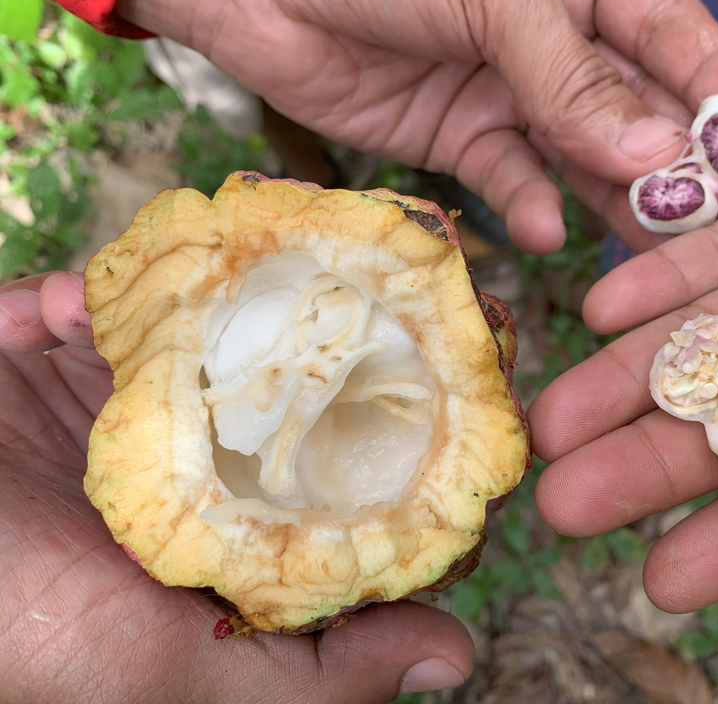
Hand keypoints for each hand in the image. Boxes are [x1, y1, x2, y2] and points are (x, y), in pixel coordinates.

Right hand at [0, 276, 472, 702]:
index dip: (408, 454)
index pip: (341, 494)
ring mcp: (116, 405)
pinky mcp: (50, 352)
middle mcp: (182, 469)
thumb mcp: (167, 674)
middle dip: (345, 351)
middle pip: (291, 398)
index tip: (472, 397)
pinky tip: (124, 281)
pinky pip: (105, 295)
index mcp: (219, 542)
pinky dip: (115, 281)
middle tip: (406, 296)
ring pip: (214, 331)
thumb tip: (458, 657)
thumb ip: (310, 679)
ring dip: (244, 295)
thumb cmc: (17, 628)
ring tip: (292, 257)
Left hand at [115, 0, 717, 254]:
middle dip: (675, 161)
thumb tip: (654, 153)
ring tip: (653, 245)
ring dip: (614, 199)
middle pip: (634, 106)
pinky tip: (548, 229)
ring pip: (580, 154)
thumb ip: (569, 74)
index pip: (669, 31)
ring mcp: (508, 90)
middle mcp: (556, 34)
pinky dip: (529, 203)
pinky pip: (509, 176)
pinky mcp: (459, 136)